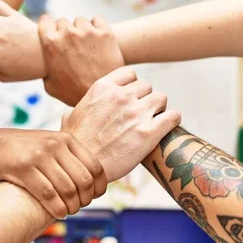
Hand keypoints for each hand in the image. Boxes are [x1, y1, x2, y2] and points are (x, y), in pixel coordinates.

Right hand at [0, 128, 105, 218]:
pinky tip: (58, 213)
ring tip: (67, 211)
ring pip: (67, 190)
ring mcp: (39, 156)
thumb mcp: (49, 145)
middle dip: (85, 200)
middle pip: (83, 181)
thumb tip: (94, 185)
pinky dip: (57, 208)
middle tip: (78, 207)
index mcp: (66, 139)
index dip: (99, 188)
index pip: (95, 167)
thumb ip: (70, 158)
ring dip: (71, 207)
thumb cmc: (24, 150)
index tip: (93, 198)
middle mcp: (55, 145)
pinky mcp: (24, 168)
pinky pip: (48, 194)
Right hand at [39, 15, 124, 105]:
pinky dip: (97, 27)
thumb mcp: (50, 85)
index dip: (48, 27)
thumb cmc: (74, 93)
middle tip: (71, 45)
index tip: (53, 32)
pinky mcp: (104, 32)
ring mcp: (87, 31)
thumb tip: (43, 64)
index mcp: (51, 43)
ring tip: (86, 45)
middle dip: (65, 31)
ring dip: (81, 29)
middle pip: (63, 21)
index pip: (45, 20)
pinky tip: (97, 40)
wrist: (102, 96)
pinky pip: (97, 19)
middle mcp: (67, 33)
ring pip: (80, 20)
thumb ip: (45, 68)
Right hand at [62, 67, 181, 181]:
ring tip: (153, 121)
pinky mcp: (149, 132)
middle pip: (147, 86)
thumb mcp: (69, 119)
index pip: (129, 73)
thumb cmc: (74, 147)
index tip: (130, 98)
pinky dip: (172, 120)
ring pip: (161, 98)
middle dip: (145, 99)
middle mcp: (121, 96)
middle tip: (141, 115)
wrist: (83, 169)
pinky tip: (166, 128)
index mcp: (102, 89)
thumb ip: (78, 109)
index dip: (132, 85)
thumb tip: (74, 112)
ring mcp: (137, 112)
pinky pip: (173, 116)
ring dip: (158, 108)